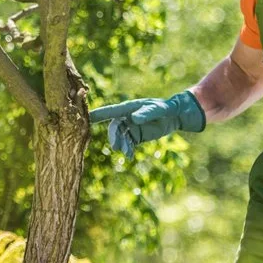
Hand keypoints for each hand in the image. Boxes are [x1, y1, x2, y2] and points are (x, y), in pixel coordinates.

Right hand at [88, 91, 205, 158]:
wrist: (176, 116)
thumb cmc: (167, 108)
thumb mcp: (159, 109)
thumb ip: (147, 113)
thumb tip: (133, 119)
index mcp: (129, 108)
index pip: (111, 111)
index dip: (98, 114)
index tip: (86, 118)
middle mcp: (127, 117)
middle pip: (115, 127)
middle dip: (113, 136)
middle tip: (116, 146)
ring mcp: (131, 127)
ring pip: (120, 137)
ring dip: (121, 145)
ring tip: (125, 152)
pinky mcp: (137, 136)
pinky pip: (128, 143)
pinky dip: (127, 149)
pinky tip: (129, 155)